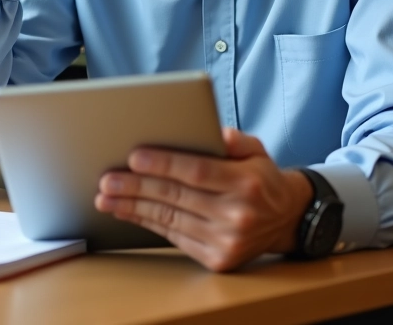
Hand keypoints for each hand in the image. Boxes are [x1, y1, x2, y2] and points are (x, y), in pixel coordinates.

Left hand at [94, 128, 314, 271]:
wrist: (286, 220)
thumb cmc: (261, 179)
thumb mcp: (256, 151)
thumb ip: (234, 139)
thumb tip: (210, 132)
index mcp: (245, 183)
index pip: (197, 172)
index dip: (164, 165)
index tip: (134, 157)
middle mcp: (237, 215)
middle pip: (176, 197)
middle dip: (137, 187)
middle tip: (107, 179)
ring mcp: (227, 241)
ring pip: (169, 219)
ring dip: (133, 207)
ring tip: (106, 197)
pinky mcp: (217, 260)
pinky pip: (173, 238)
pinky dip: (147, 223)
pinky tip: (127, 212)